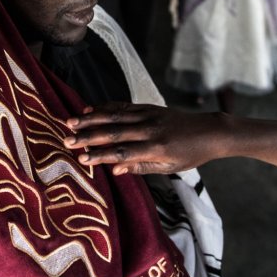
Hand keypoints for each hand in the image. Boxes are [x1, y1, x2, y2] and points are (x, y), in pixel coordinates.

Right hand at [64, 103, 229, 174]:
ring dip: (91, 118)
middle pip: (113, 132)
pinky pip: (123, 106)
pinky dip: (105, 107)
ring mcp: (148, 115)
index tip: (81, 159)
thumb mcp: (169, 168)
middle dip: (88, 136)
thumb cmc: (190, 155)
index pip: (122, 152)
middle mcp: (150, 129)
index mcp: (156, 148)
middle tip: (67, 140)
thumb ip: (141, 167)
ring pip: (115, 115)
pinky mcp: (148, 107)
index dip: (100, 155)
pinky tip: (89, 109)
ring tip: (71, 121)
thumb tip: (114, 170)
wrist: (210, 131)